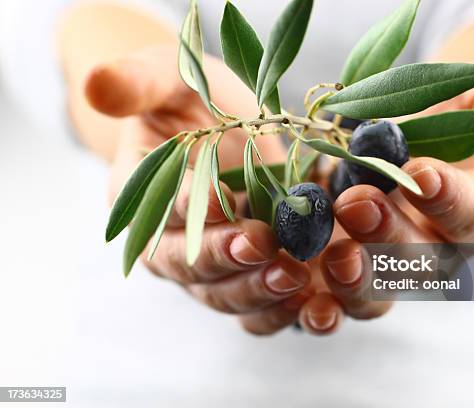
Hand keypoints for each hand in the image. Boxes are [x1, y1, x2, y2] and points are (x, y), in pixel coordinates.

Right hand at [88, 45, 314, 331]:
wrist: (220, 127)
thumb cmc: (189, 102)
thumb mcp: (166, 80)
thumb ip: (138, 84)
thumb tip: (96, 83)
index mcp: (143, 200)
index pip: (159, 210)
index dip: (187, 207)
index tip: (220, 197)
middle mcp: (173, 242)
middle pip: (190, 267)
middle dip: (226, 259)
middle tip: (263, 246)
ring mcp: (213, 264)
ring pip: (226, 293)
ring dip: (257, 290)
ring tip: (294, 276)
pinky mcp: (251, 273)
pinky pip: (259, 304)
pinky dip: (281, 307)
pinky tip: (311, 298)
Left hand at [294, 60, 473, 334]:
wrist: (388, 171)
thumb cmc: (429, 140)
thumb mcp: (456, 116)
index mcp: (472, 218)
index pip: (470, 215)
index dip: (448, 198)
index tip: (422, 173)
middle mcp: (434, 260)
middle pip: (419, 263)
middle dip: (389, 236)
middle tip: (357, 203)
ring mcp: (388, 281)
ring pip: (378, 297)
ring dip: (354, 280)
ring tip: (332, 256)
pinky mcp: (344, 289)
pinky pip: (333, 308)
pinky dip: (316, 307)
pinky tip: (292, 288)